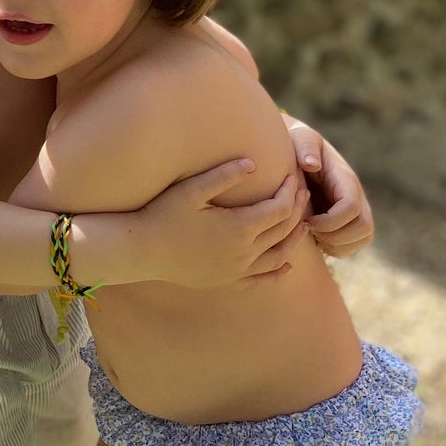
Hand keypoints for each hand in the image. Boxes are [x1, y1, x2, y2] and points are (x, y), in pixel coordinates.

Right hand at [137, 158, 310, 287]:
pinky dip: (278, 273)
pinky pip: (261, 280)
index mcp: (239, 227)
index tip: (292, 177)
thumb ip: (224, 175)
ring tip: (303, 224)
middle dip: (297, 210)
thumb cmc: (163, 215)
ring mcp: (237, 269)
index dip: (290, 192)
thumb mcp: (191, 189)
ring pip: (279, 256)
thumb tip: (254, 163)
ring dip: (294, 239)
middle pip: (283, 230)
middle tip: (302, 193)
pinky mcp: (227, 281)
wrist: (141, 251)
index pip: (279, 208)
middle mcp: (244, 252)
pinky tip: (286, 266)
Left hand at [283, 116, 373, 256]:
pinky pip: (353, 245)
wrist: (299, 152)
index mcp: (345, 180)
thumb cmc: (297, 145)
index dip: (330, 221)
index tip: (306, 220)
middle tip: (309, 230)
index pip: (352, 208)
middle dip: (335, 236)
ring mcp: (357, 211)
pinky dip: (335, 249)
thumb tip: (311, 165)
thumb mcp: (300, 139)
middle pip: (364, 228)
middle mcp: (357, 196)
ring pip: (363, 238)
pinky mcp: (350, 222)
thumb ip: (306, 148)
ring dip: (336, 244)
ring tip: (311, 234)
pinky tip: (314, 238)